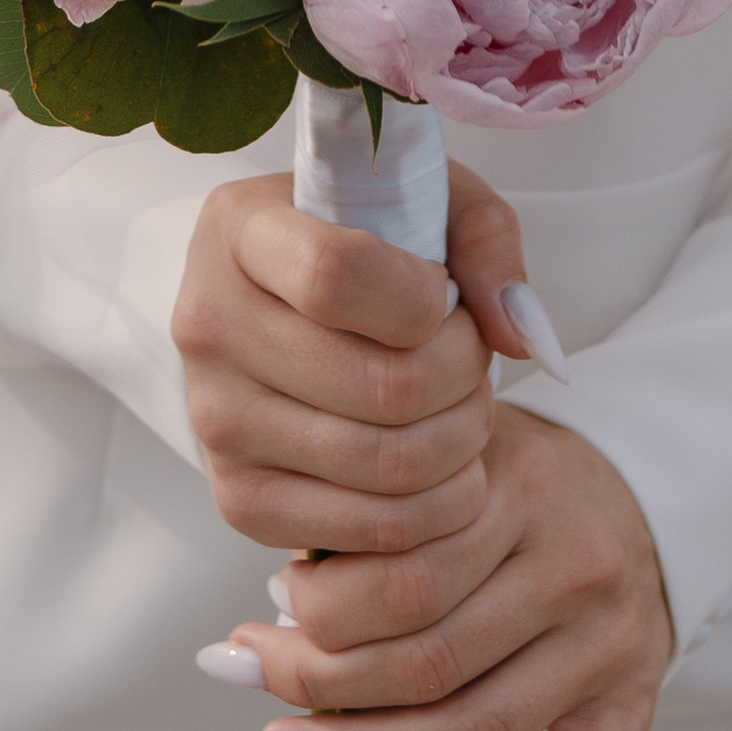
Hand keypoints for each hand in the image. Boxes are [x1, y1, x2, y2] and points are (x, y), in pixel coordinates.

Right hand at [173, 170, 496, 557]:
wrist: (286, 308)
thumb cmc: (367, 244)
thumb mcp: (426, 199)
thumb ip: (485, 241)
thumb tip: (521, 336)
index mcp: (240, 229)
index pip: (335, 276)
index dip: (422, 299)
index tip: (443, 296)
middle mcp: (209, 325)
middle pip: (383, 387)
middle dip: (465, 380)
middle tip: (474, 361)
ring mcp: (215, 420)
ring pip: (389, 465)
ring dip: (462, 443)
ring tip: (463, 408)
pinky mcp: (239, 498)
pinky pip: (370, 531)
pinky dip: (437, 509)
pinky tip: (444, 466)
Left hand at [225, 398, 672, 730]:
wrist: (654, 476)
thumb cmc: (516, 473)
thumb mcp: (453, 453)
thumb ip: (384, 508)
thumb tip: (280, 601)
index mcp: (521, 493)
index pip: (400, 578)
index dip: (314, 617)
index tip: (250, 625)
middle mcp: (572, 570)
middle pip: (426, 661)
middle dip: (316, 684)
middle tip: (241, 680)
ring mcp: (607, 647)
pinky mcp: (632, 706)